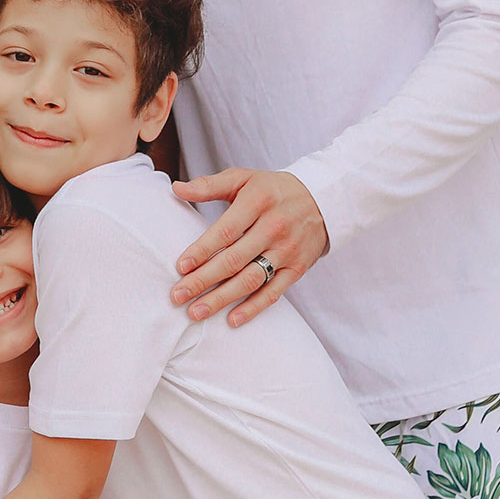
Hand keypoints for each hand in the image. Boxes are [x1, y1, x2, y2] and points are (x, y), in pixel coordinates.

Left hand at [169, 167, 328, 326]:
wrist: (322, 199)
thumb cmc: (271, 189)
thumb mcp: (243, 178)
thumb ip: (209, 185)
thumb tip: (177, 188)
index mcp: (258, 202)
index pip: (225, 231)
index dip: (202, 250)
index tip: (181, 267)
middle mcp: (274, 227)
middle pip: (234, 260)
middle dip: (203, 280)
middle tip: (178, 296)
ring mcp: (287, 250)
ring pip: (251, 279)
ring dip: (222, 299)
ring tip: (196, 312)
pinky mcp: (297, 268)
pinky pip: (274, 292)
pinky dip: (253, 308)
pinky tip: (232, 320)